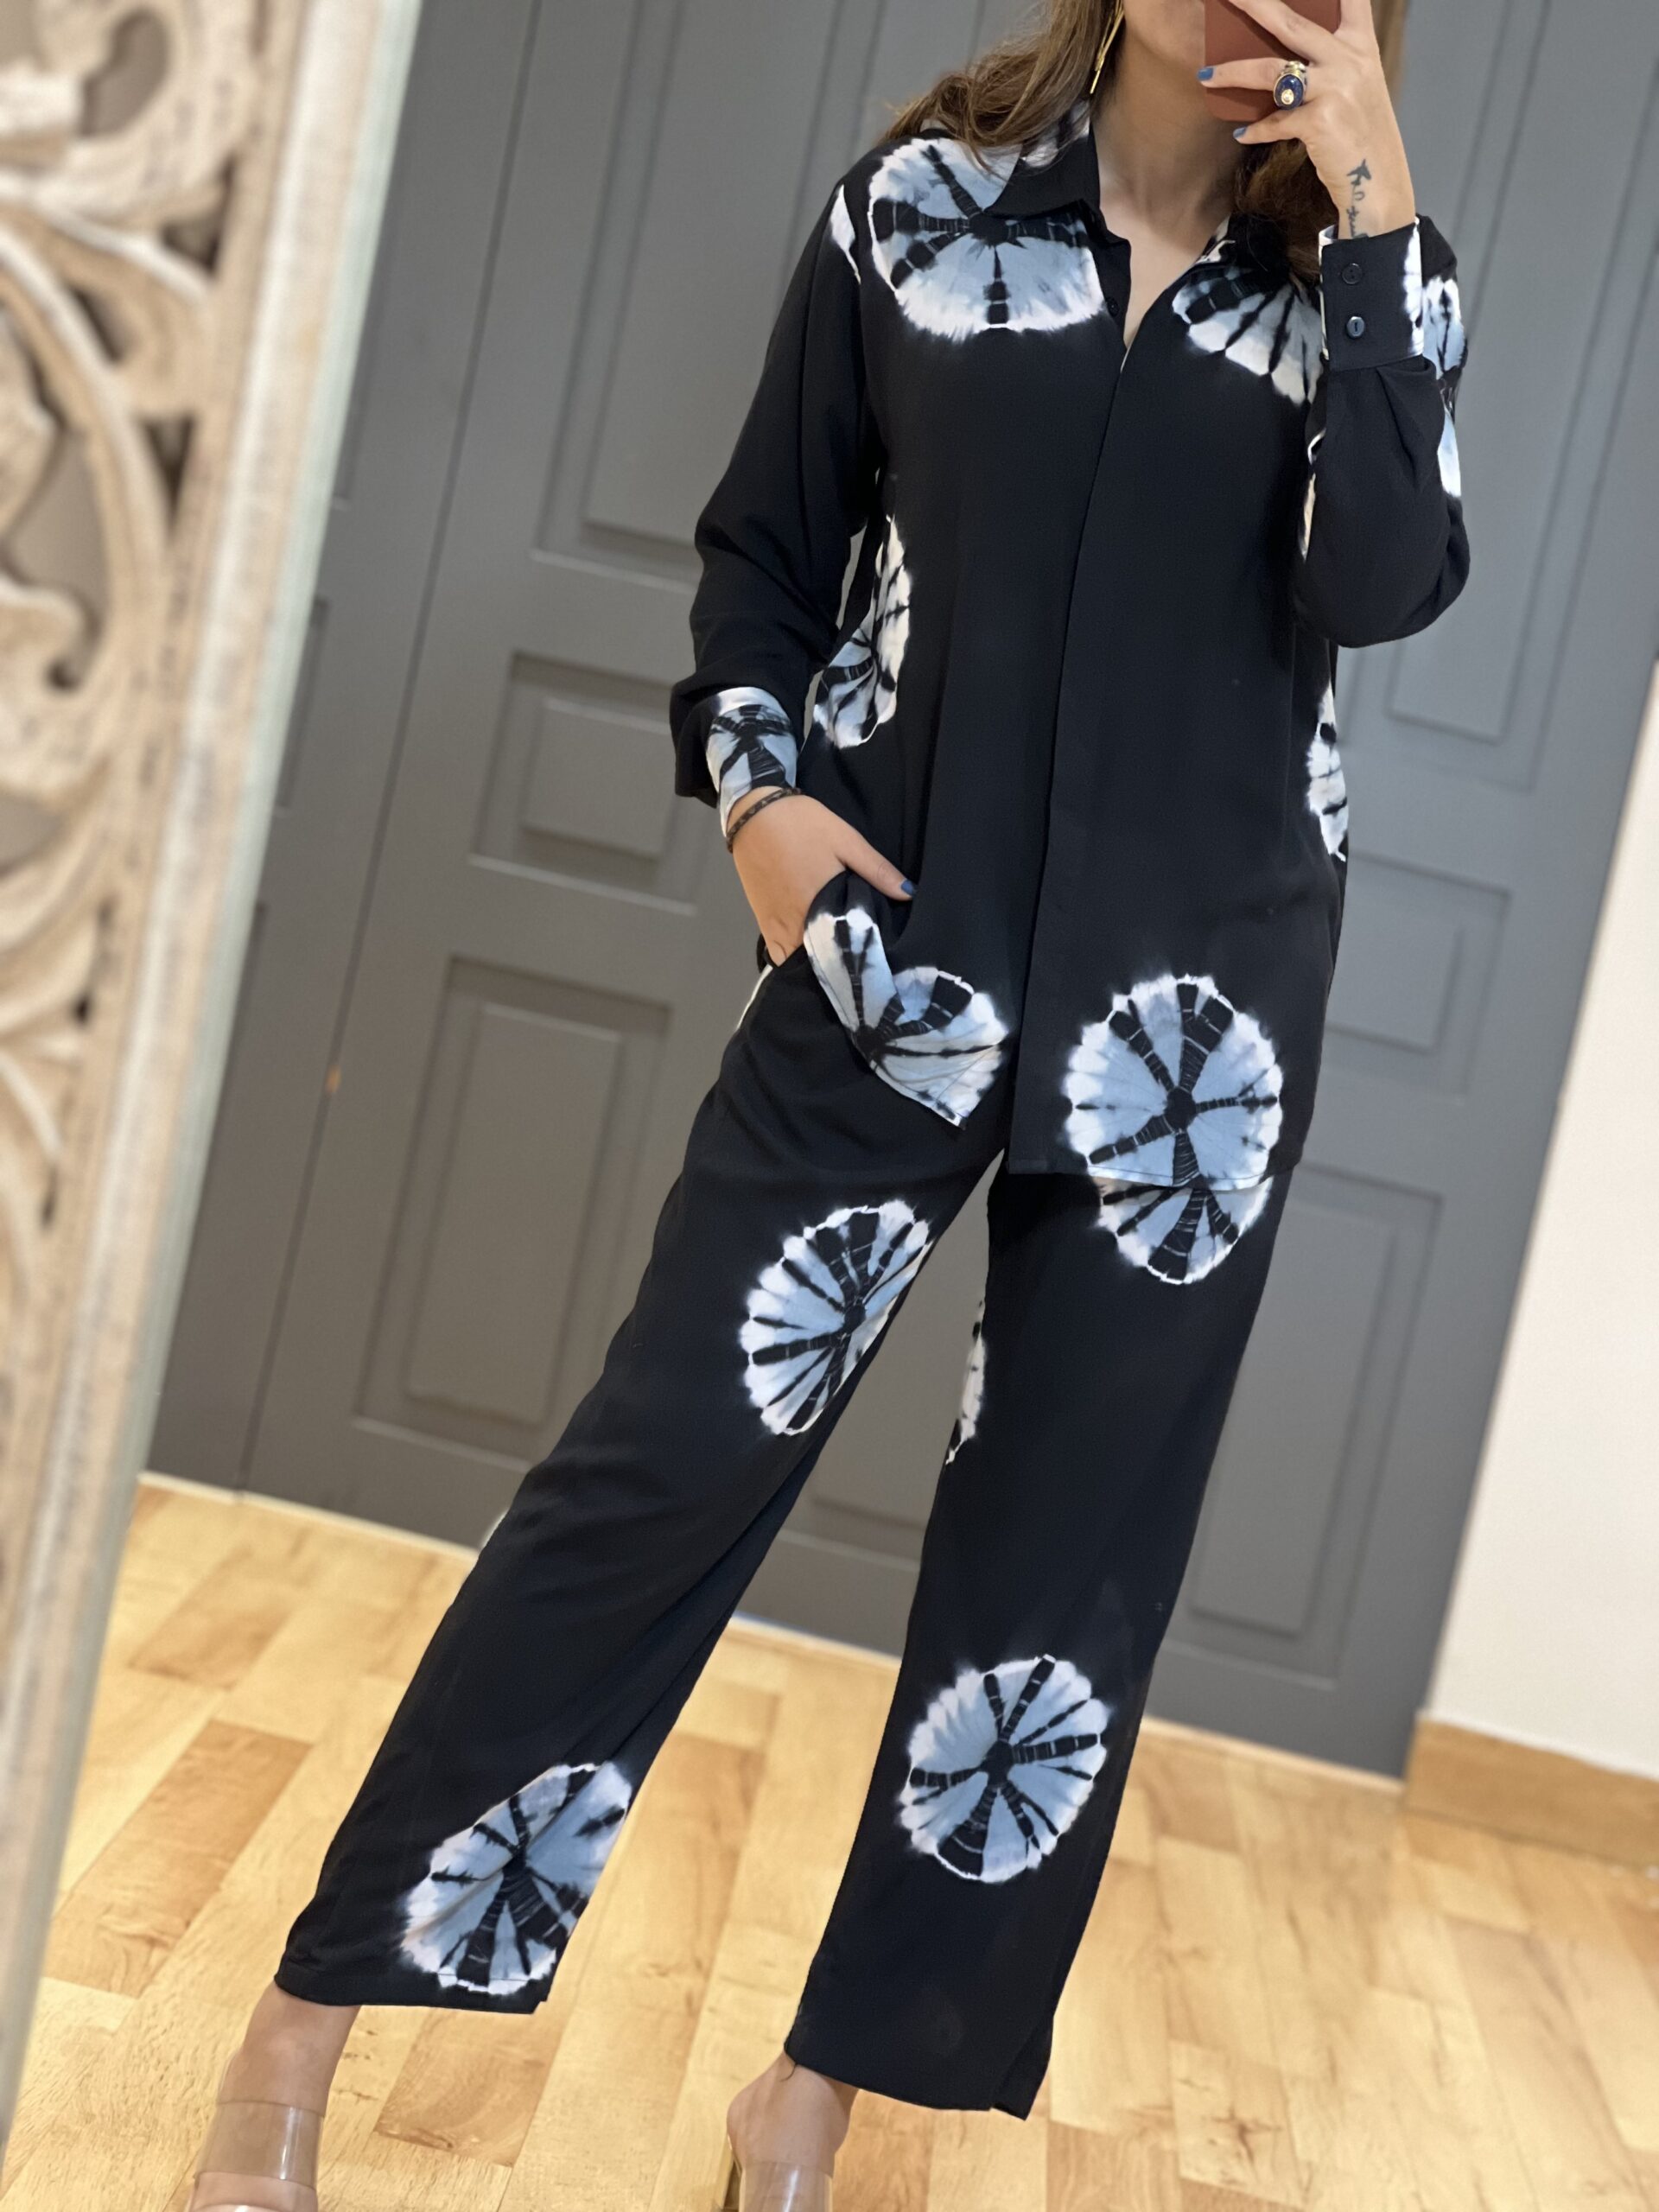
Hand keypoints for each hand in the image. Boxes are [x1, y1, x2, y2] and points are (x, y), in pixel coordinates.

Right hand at [726, 789, 911, 966]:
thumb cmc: (803, 825)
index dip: (863, 959)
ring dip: (819, 966)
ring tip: (840, 963)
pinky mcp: (764, 925)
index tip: (879, 963)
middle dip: (843, 966)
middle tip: (862, 965)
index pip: (848, 948)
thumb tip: (909, 894)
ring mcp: (778, 928)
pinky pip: (780, 957)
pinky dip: (795, 962)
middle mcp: (798, 924)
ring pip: (802, 962)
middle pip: (825, 961)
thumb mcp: (847, 840)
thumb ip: (877, 870)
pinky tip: (811, 957)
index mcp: (824, 904)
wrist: (754, 813)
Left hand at [1203, 0, 1414, 236]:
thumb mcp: (1356, 85)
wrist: (1377, 179)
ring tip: (1206, 75)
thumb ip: (1330, 61)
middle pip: (1291, 22)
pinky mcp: (1319, 120)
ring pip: (1271, 71)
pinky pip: (1274, 121)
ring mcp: (1335, 88)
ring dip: (1232, 72)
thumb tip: (1280, 56)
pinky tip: (1242, 133)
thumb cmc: (1360, 131)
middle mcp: (1349, 59)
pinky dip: (1255, 130)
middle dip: (1254, 4)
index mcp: (1360, 45)